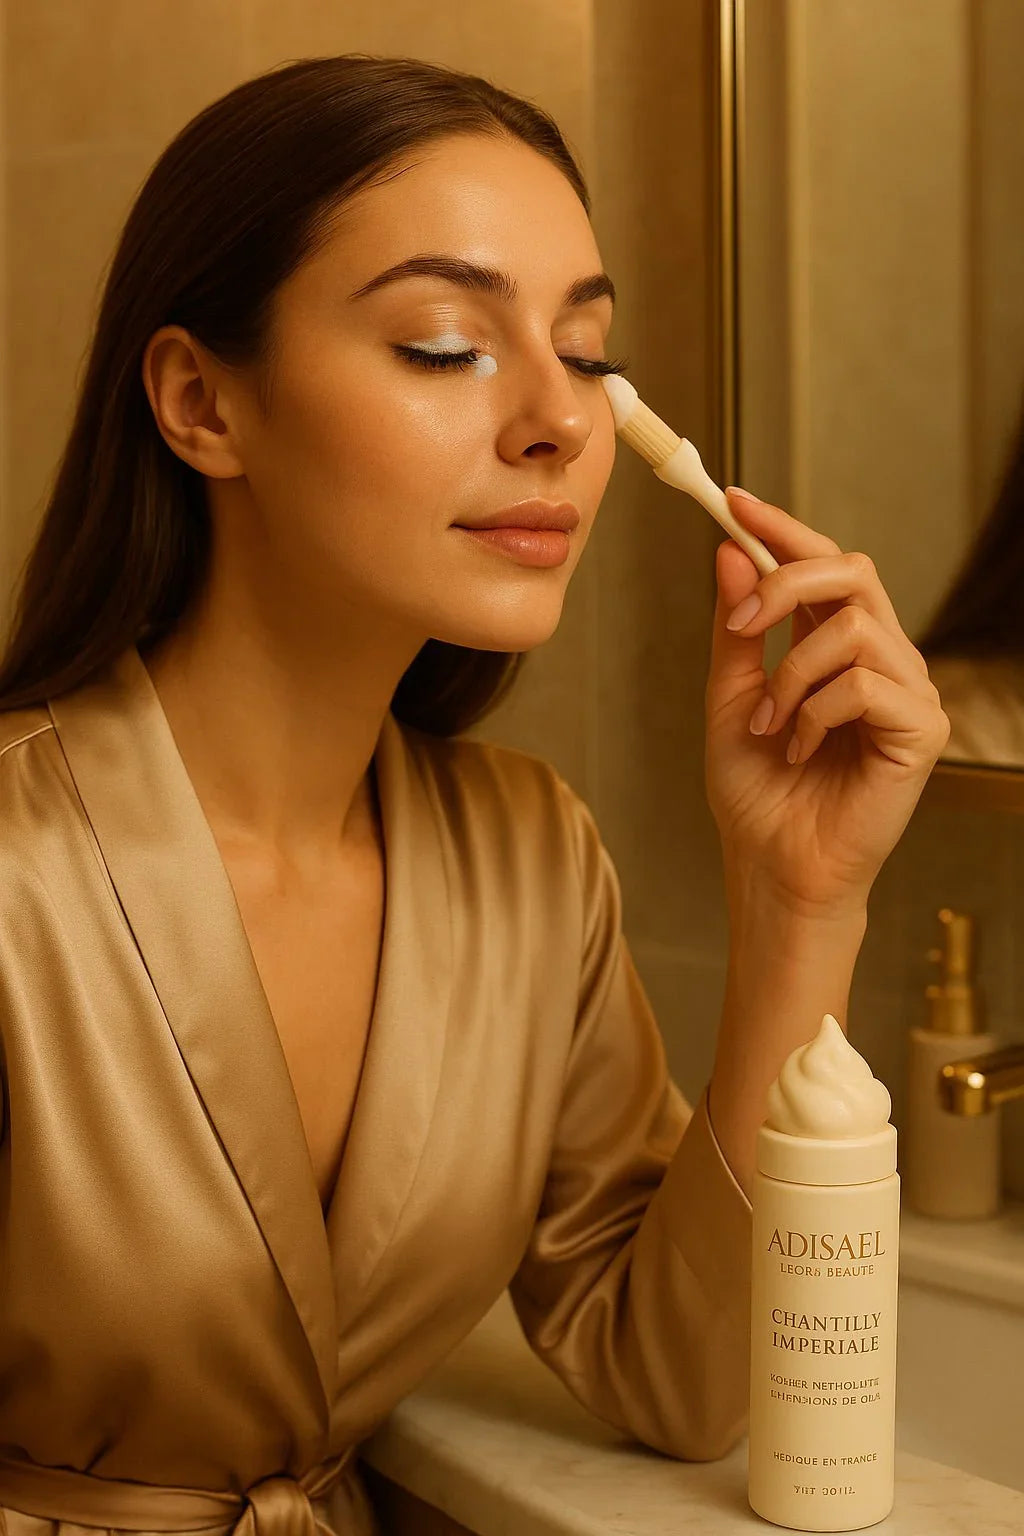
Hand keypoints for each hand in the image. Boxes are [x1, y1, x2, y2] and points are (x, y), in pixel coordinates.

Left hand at [705, 488, 950, 917]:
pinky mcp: (923, 729)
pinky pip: (865, 683)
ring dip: (792, 675)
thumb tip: (732, 551)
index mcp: (836, 646)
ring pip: (851, 628)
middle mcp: (881, 658)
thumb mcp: (731, 699)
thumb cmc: (756, 793)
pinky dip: (817, 713)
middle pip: (852, 570)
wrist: (773, 867)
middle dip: (787, 580)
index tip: (733, 501)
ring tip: (773, 727)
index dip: (783, 527)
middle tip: (744, 621)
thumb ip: (737, 629)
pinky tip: (803, 749)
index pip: (823, 564)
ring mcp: (908, 692)